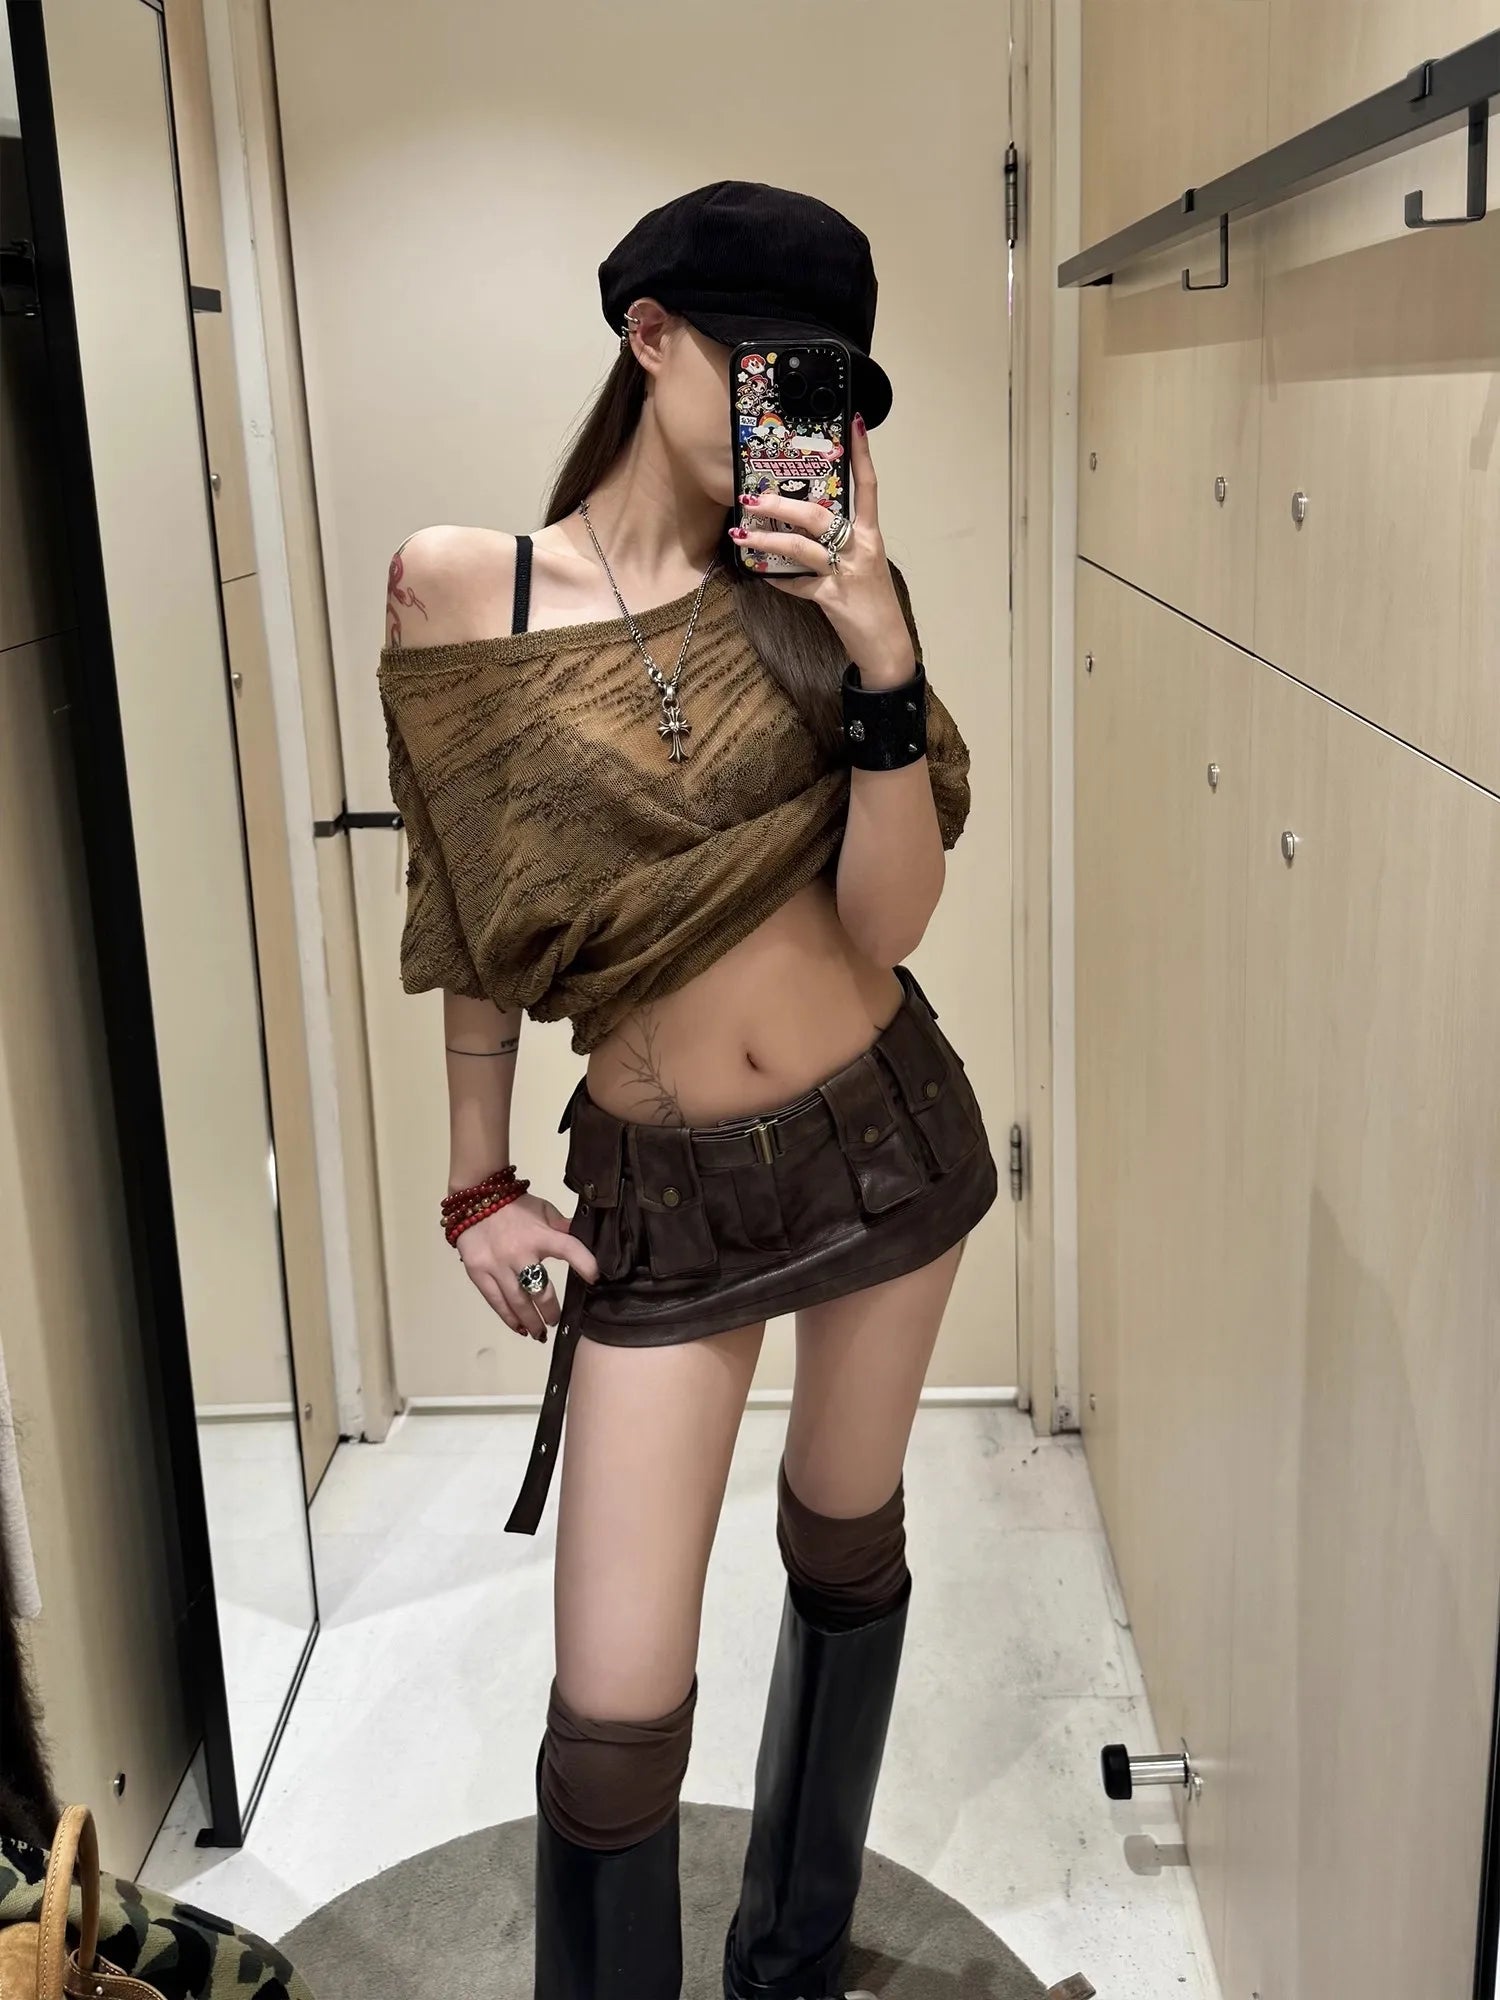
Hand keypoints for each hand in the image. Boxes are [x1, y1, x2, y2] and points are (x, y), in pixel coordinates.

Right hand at [455, 1191, 599, 1340]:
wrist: (475, 1198)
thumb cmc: (515, 1206)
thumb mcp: (544, 1210)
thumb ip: (563, 1228)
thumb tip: (588, 1240)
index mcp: (540, 1235)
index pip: (569, 1249)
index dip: (585, 1264)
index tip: (595, 1278)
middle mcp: (519, 1253)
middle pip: (540, 1290)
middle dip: (551, 1311)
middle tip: (556, 1321)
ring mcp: (497, 1265)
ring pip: (518, 1301)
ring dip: (531, 1321)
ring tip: (540, 1333)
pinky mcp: (478, 1272)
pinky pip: (495, 1300)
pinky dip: (508, 1317)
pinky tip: (518, 1327)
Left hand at [730, 415, 915, 685]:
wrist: (887, 650)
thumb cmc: (872, 606)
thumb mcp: (860, 568)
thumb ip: (837, 547)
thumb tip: (802, 531)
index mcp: (871, 536)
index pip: (868, 487)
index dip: (861, 455)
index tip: (853, 424)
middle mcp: (862, 549)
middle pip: (820, 516)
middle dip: (783, 505)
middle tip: (752, 498)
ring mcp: (848, 575)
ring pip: (804, 548)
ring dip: (768, 540)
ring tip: (741, 535)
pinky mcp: (835, 601)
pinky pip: (799, 586)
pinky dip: (779, 581)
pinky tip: (761, 576)